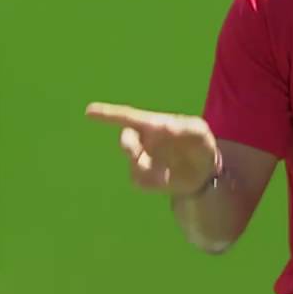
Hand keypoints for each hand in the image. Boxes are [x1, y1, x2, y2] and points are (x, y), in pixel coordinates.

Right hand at [85, 102, 218, 194]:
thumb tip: (165, 128)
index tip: (89, 111)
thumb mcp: (200, 133)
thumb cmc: (200, 145)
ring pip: (133, 164)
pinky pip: (139, 182)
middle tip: (139, 152)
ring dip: (147, 169)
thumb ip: (187, 127)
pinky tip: (167, 180)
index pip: (128, 117)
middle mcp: (143, 142)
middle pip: (125, 140)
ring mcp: (141, 161)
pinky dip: (153, 182)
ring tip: (166, 172)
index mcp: (153, 125)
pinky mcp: (143, 180)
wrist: (204, 173)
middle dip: (129, 145)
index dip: (108, 114)